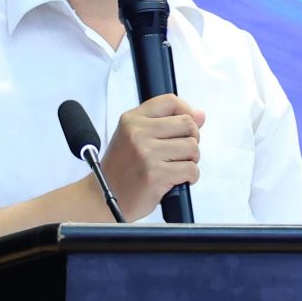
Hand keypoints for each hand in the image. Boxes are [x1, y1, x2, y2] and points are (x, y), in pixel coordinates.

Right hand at [99, 94, 205, 219]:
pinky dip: (190, 177)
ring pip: (192, 148)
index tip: (187, 126)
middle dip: (192, 140)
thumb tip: (200, 115)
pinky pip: (191, 169)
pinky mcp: (156, 174)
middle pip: (188, 124)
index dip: (187, 112)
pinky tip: (176, 179)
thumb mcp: (135, 137)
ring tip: (174, 167)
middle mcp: (138, 133)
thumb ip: (166, 123)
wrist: (101, 198)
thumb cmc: (121, 169)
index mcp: (132, 119)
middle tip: (180, 152)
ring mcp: (147, 154)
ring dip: (191, 161)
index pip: (170, 101)